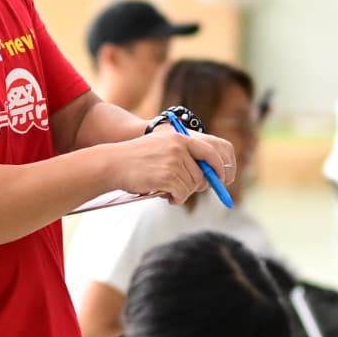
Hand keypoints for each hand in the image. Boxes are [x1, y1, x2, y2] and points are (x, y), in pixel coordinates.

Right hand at [106, 128, 233, 202]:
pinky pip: (182, 194)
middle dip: (197, 185)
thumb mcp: (162, 147)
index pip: (213, 151)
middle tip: (182, 189)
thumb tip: (209, 177)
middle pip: (203, 174)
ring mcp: (174, 161)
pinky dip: (176, 198)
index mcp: (181, 138)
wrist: (114, 163)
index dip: (222, 167)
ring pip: (192, 186)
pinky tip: (164, 194)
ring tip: (166, 189)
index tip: (223, 179)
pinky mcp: (168, 176)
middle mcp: (180, 147)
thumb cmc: (137, 159)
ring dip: (182, 192)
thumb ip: (184, 156)